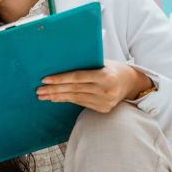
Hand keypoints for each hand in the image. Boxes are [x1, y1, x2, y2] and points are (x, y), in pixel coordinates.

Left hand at [37, 60, 151, 113]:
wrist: (132, 83)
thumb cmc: (113, 68)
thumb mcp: (103, 63)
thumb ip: (86, 65)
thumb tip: (61, 63)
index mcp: (105, 76)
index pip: (77, 77)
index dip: (60, 79)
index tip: (45, 79)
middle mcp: (105, 90)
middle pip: (74, 89)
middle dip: (54, 90)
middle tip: (39, 90)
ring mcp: (105, 101)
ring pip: (75, 98)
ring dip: (57, 97)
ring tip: (43, 95)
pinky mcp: (103, 109)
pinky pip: (81, 103)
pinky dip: (67, 100)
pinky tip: (56, 98)